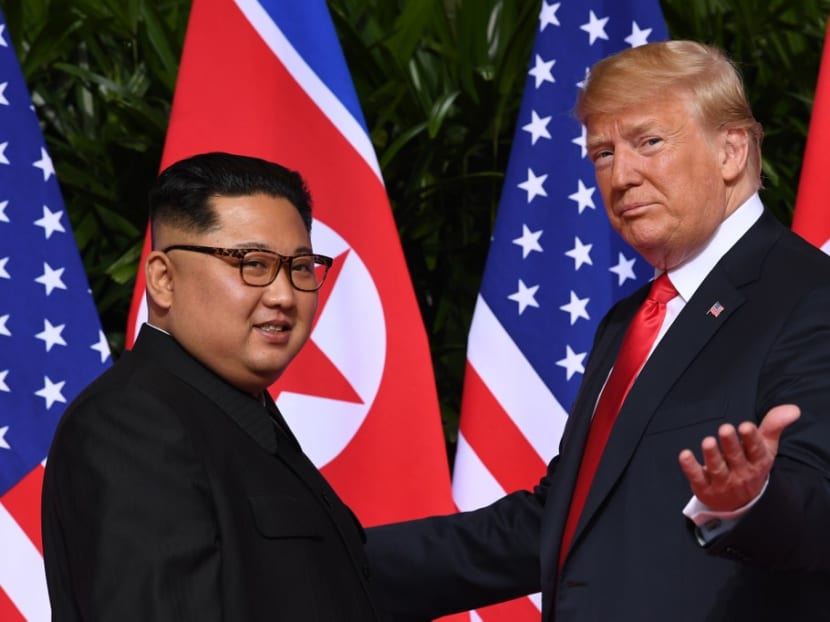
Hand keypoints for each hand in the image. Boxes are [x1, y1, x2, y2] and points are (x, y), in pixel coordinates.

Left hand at [677, 404, 800, 510]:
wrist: (741, 503)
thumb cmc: (751, 465)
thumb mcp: (765, 447)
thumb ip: (774, 426)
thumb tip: (792, 409)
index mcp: (758, 462)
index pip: (756, 450)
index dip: (751, 439)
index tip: (745, 426)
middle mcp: (741, 473)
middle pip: (736, 458)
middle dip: (730, 444)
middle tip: (725, 428)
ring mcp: (723, 482)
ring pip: (717, 468)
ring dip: (712, 455)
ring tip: (708, 442)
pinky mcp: (705, 488)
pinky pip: (697, 478)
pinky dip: (690, 467)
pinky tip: (684, 455)